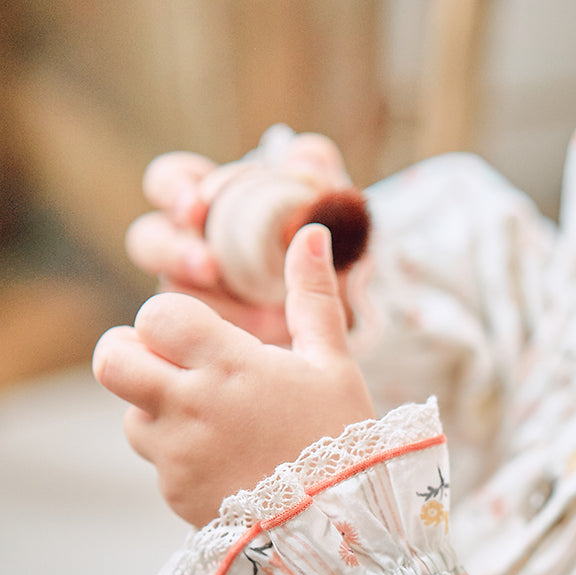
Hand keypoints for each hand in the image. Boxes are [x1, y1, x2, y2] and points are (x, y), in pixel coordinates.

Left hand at [93, 223, 376, 526]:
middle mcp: (190, 406)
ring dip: (159, 412)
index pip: (156, 315)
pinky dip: (181, 460)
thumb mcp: (333, 364)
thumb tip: (310, 231)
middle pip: (113, 359)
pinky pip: (158, 466)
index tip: (198, 337)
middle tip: (165, 365)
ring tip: (213, 424)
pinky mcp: (176, 494)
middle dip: (131, 353)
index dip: (170, 320)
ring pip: (132, 417)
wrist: (344, 527)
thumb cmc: (343, 437)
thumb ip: (312, 296)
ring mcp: (178, 455)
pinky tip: (227, 465)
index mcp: (228, 363)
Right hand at [126, 135, 355, 342]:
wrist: (343, 296)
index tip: (197, 206)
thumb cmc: (322, 235)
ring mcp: (193, 293)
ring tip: (233, 315)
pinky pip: (198, 337)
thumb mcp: (328, 199)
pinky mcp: (209, 334)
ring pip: (168, 295)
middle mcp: (187, 244)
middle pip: (148, 241)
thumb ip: (316, 169)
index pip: (167, 182)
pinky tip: (262, 333)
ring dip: (195, 303)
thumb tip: (305, 154)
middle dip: (172, 252)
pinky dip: (227, 335)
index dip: (174, 190)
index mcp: (204, 199)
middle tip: (208, 266)